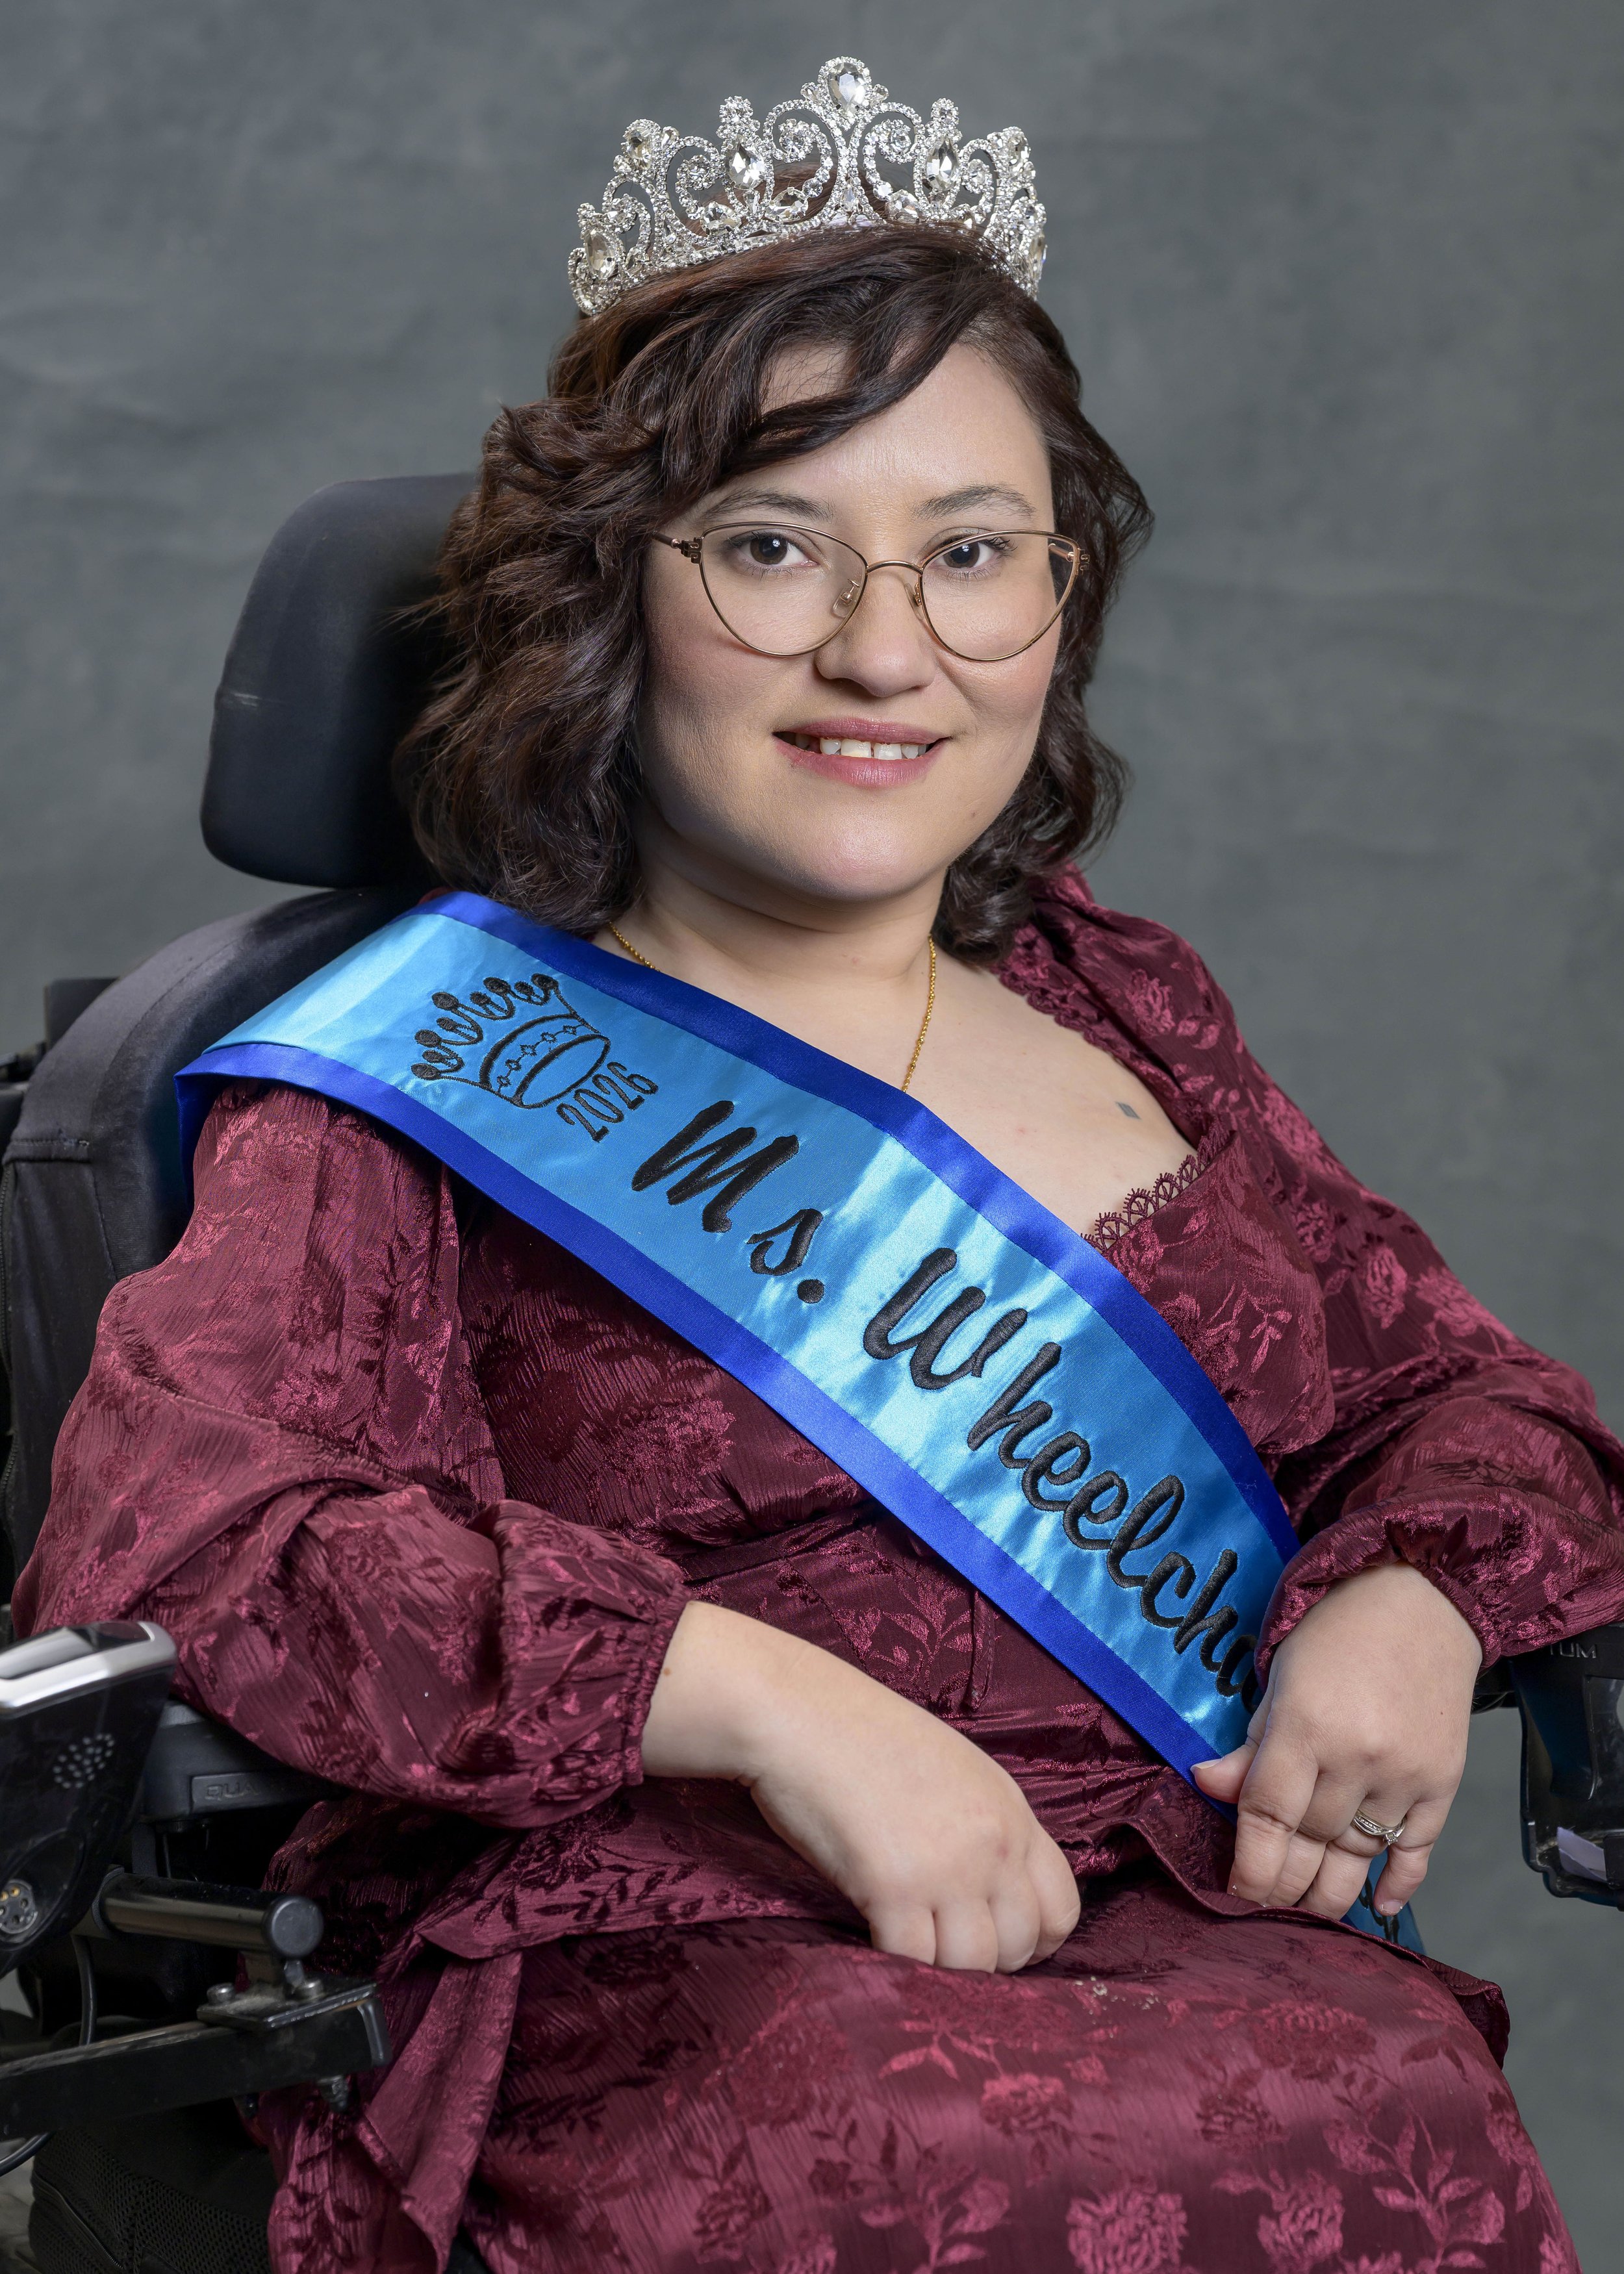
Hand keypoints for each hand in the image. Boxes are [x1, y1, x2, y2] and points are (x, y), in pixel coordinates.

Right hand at [642, 1600, 1079, 1971]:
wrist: (797, 1715)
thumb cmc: (861, 1735)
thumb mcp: (953, 1768)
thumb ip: (982, 1825)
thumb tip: (989, 1891)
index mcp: (1011, 1810)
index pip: (1062, 1907)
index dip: (1033, 1938)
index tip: (995, 1942)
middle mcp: (994, 1843)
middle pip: (1020, 1945)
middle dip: (985, 1963)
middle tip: (939, 1949)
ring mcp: (948, 1869)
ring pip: (971, 1967)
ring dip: (940, 1972)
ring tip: (906, 1948)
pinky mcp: (894, 1889)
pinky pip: (913, 1962)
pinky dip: (896, 1967)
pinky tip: (872, 1941)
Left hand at [1192, 1562, 1482, 1918]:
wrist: (1425, 1601)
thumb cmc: (1340, 1631)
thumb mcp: (1281, 1675)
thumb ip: (1250, 1741)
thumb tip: (1208, 1787)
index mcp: (1306, 1725)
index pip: (1269, 1812)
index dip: (1251, 1861)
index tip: (1237, 1890)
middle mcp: (1357, 1757)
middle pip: (1312, 1840)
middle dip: (1284, 1881)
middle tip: (1265, 1904)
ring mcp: (1404, 1775)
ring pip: (1359, 1853)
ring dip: (1331, 1889)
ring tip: (1307, 1908)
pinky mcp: (1443, 1784)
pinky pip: (1418, 1850)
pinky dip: (1399, 1883)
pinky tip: (1379, 1907)